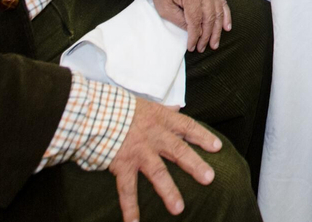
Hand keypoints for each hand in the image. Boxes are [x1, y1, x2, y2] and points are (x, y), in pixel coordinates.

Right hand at [107, 97, 221, 221]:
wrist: (94, 111)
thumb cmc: (120, 107)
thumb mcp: (146, 104)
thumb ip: (163, 110)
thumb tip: (176, 108)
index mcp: (161, 119)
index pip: (187, 127)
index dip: (202, 136)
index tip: (217, 147)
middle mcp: (154, 136)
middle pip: (178, 151)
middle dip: (194, 165)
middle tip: (209, 178)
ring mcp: (139, 152)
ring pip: (157, 173)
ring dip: (168, 191)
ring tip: (178, 208)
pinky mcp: (123, 165)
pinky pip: (127, 189)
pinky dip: (130, 207)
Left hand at [150, 0, 231, 51]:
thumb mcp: (165, 8)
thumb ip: (180, 21)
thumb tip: (193, 32)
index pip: (195, 21)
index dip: (195, 36)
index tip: (192, 47)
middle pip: (209, 19)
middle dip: (206, 36)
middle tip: (203, 48)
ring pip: (218, 13)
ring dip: (217, 30)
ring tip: (215, 43)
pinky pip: (222, 4)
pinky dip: (226, 16)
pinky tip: (226, 27)